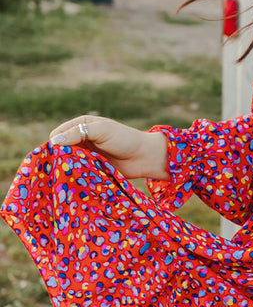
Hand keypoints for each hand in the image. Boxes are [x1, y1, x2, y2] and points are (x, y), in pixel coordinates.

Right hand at [49, 115, 168, 180]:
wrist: (144, 157)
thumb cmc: (124, 139)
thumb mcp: (102, 131)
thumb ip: (78, 133)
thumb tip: (54, 141)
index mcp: (82, 126)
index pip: (58, 134)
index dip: (54, 144)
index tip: (55, 154)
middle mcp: (81, 140)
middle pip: (60, 149)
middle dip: (58, 157)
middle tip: (59, 167)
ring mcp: (85, 155)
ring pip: (66, 162)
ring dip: (66, 168)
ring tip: (66, 175)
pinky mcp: (90, 169)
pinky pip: (76, 172)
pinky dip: (74, 176)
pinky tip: (73, 181)